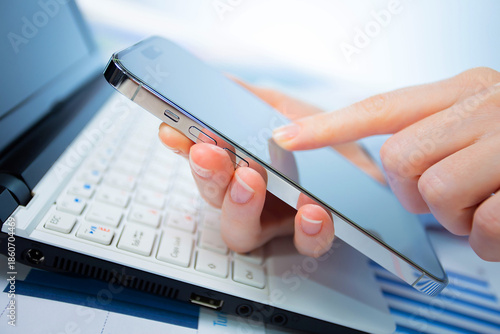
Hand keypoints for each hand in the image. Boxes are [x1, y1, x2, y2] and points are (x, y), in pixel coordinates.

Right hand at [158, 78, 381, 256]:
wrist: (370, 157)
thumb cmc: (323, 134)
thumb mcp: (284, 108)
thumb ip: (248, 100)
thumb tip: (215, 84)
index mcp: (240, 165)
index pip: (202, 161)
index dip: (183, 149)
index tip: (173, 132)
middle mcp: (252, 197)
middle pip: (213, 198)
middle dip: (206, 175)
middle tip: (208, 153)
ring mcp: (277, 220)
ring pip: (240, 232)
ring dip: (239, 207)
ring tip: (251, 180)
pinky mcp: (309, 236)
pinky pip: (302, 246)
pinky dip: (305, 231)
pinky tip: (312, 210)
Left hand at [272, 67, 499, 260]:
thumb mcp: (477, 115)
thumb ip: (427, 125)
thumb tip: (376, 153)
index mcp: (460, 92)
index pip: (380, 108)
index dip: (328, 127)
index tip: (283, 137)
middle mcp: (480, 108)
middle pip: (398, 159)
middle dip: (411, 190)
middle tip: (441, 193)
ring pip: (435, 192)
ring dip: (453, 214)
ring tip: (479, 202)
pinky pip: (482, 225)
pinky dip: (487, 236)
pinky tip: (499, 220)